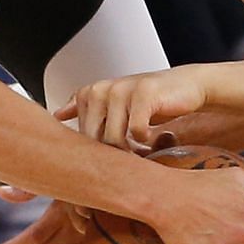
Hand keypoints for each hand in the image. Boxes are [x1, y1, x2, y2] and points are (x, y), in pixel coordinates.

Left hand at [61, 68, 209, 151]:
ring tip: (142, 149)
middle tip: (130, 156)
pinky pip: (136, 132)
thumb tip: (56, 114)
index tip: (111, 158)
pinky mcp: (143, 93)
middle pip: (93, 142)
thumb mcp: (114, 105)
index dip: (96, 154)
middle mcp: (100, 90)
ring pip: (113, 140)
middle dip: (112, 156)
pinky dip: (146, 141)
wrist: (187, 86)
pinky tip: (152, 136)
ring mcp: (120, 90)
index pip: (79, 138)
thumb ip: (85, 109)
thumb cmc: (150, 100)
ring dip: (130, 152)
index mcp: (89, 94)